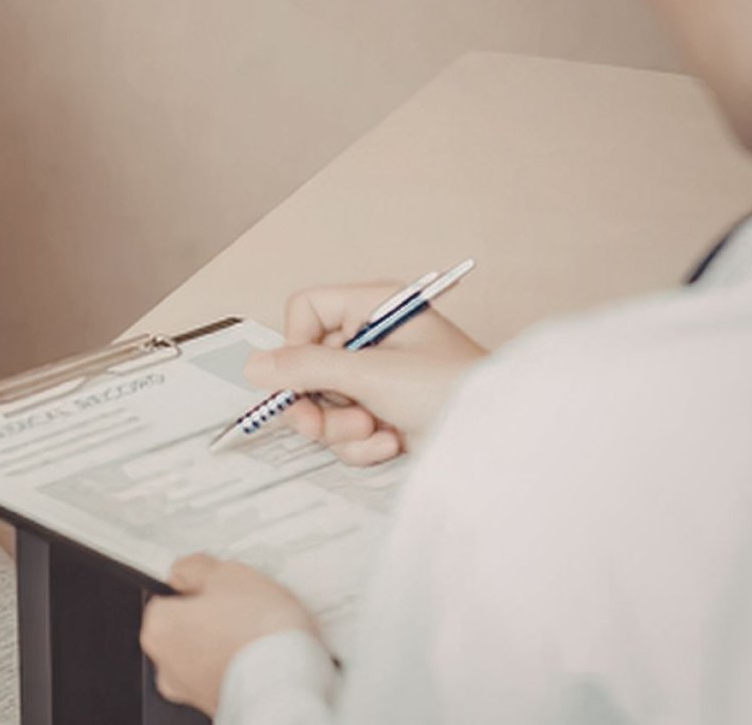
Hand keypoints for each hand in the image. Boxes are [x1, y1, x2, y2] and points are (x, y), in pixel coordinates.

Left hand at [141, 554, 317, 716]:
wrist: (290, 681)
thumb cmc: (260, 630)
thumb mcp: (227, 574)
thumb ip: (194, 568)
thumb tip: (183, 571)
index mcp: (159, 629)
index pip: (167, 598)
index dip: (197, 589)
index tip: (219, 589)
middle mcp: (166, 666)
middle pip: (184, 628)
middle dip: (209, 617)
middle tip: (242, 609)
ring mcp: (191, 691)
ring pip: (204, 653)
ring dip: (223, 643)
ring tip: (256, 633)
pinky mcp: (217, 705)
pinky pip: (222, 676)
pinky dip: (236, 666)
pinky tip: (258, 655)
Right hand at [244, 282, 488, 464]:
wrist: (498, 441)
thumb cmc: (450, 389)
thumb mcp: (370, 374)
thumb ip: (305, 368)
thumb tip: (253, 367)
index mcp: (374, 307)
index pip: (305, 310)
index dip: (296, 343)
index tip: (303, 372)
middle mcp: (372, 339)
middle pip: (306, 365)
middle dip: (316, 401)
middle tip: (317, 422)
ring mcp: (376, 380)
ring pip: (321, 403)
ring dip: (339, 427)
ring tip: (372, 431)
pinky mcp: (383, 415)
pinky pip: (343, 429)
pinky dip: (360, 443)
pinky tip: (390, 444)